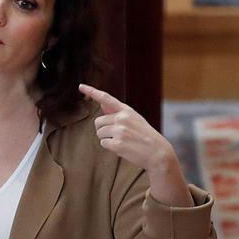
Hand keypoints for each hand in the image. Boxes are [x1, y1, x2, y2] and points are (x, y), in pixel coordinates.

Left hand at [80, 84, 192, 206]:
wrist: (158, 152)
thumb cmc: (144, 136)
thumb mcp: (134, 119)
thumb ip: (117, 112)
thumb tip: (101, 104)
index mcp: (127, 111)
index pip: (106, 98)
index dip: (92, 91)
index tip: (80, 86)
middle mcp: (122, 118)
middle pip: (98, 122)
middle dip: (103, 129)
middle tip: (118, 135)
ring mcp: (119, 130)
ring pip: (99, 133)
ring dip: (107, 139)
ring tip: (123, 141)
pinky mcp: (117, 143)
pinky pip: (103, 144)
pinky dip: (110, 147)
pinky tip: (123, 147)